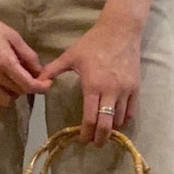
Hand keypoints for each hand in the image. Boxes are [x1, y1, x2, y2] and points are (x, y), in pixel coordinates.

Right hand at [0, 5, 50, 111]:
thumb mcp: (13, 36)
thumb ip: (28, 55)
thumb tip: (39, 71)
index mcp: (5, 62)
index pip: (28, 85)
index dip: (41, 87)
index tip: (47, 84)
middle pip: (18, 92)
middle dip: (27, 87)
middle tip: (27, 77)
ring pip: (3, 101)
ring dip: (12, 95)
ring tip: (11, 84)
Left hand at [36, 19, 141, 145]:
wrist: (120, 30)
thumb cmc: (93, 43)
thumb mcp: (70, 55)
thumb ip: (53, 70)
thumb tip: (37, 82)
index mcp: (92, 85)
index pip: (90, 118)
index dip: (85, 133)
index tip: (82, 139)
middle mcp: (110, 91)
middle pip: (106, 125)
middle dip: (100, 138)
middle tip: (94, 143)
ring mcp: (125, 90)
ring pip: (120, 120)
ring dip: (111, 128)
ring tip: (104, 130)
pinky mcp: (136, 87)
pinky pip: (131, 111)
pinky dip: (124, 119)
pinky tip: (117, 119)